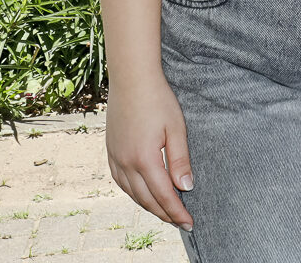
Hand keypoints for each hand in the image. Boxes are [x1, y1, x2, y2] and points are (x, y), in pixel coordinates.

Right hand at [105, 71, 194, 228]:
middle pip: (146, 199)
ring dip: (149, 206)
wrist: (131, 78)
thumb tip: (186, 188)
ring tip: (165, 212)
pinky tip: (142, 194)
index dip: (177, 212)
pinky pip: (120, 182)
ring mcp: (115, 157)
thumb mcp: (176, 128)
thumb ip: (180, 160)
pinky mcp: (110, 151)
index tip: (190, 223)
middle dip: (165, 214)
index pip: (164, 195)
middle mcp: (126, 162)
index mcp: (144, 159)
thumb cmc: (157, 99)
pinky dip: (133, 193)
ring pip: (132, 193)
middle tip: (181, 223)